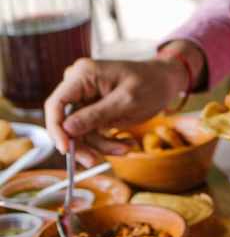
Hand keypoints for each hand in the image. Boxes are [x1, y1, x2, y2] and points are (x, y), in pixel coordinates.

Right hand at [44, 56, 188, 164]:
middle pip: (66, 122)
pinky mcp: (93, 111)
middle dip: (81, 143)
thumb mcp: (127, 101)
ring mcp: (85, 98)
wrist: (167, 82)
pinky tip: (126, 143)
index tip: (65, 150)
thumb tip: (67, 129)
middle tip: (94, 161)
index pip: (56, 104)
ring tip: (126, 148)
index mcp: (83, 75)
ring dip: (101, 145)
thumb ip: (96, 115)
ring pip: (80, 132)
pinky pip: (91, 133)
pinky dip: (107, 142)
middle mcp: (78, 85)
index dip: (56, 128)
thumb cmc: (152, 83)